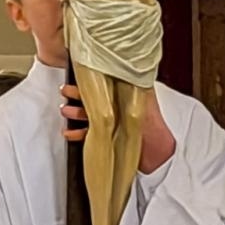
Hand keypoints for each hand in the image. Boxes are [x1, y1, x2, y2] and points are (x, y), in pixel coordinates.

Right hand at [60, 84, 174, 171]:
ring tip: (66, 112)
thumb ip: (130, 85)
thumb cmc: (154, 129)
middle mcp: (121, 108)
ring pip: (89, 114)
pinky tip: (70, 132)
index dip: (93, 79)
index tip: (80, 75)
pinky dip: (78, 132)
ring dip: (75, 113)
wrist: (159, 157)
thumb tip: (115, 68)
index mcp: (129, 95)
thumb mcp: (142, 100)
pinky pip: (89, 133)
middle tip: (65, 93)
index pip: (107, 82)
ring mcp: (114, 123)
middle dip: (78, 95)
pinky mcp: (110, 138)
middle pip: (95, 97)